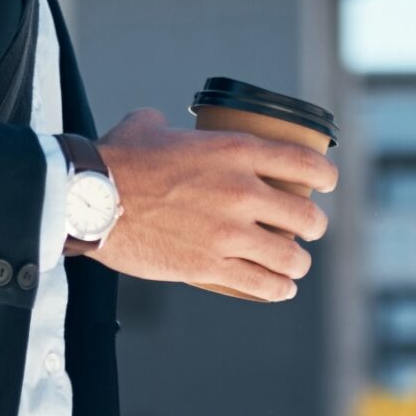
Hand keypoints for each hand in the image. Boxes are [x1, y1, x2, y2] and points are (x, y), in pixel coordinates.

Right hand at [76, 109, 336, 302]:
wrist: (89, 199)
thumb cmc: (117, 160)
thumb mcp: (151, 126)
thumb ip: (171, 126)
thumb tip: (165, 126)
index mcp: (236, 151)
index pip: (305, 163)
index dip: (325, 177)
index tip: (327, 185)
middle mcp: (242, 192)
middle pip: (307, 217)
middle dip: (313, 226)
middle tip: (307, 230)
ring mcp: (229, 233)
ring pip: (290, 257)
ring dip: (297, 263)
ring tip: (294, 265)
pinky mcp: (210, 268)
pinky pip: (261, 284)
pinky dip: (278, 289)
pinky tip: (281, 289)